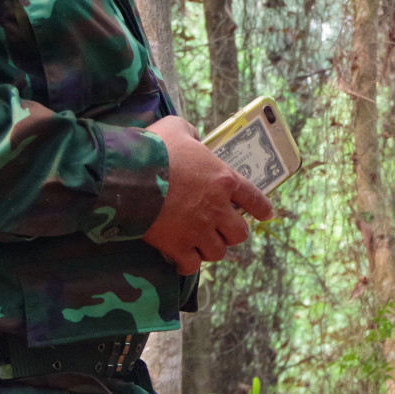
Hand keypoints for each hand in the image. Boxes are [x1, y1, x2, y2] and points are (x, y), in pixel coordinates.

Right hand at [142, 116, 274, 274]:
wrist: (127, 175)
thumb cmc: (154, 148)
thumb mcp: (176, 128)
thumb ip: (190, 133)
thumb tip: (192, 137)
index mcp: (224, 179)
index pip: (255, 198)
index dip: (262, 209)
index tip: (266, 215)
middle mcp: (217, 208)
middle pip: (239, 233)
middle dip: (232, 233)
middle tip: (220, 230)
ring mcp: (198, 229)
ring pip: (218, 252)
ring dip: (210, 249)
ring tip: (200, 245)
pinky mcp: (176, 245)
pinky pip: (191, 265)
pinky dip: (187, 265)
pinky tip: (181, 260)